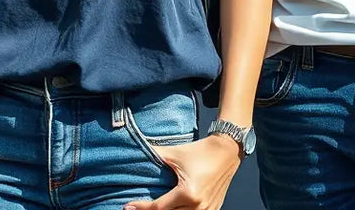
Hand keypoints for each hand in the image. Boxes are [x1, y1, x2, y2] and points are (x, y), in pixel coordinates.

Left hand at [124, 133, 241, 209]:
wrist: (226, 151)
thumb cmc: (200, 151)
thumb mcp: (175, 153)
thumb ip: (156, 154)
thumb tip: (137, 150)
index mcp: (188, 193)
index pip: (158, 208)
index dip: (141, 208)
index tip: (127, 207)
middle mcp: (198, 207)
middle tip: (137, 209)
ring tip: (153, 209)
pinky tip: (172, 209)